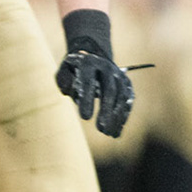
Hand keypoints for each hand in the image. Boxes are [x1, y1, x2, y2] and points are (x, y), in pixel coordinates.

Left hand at [54, 9, 134, 137]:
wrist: (92, 57)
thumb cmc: (73, 69)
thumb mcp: (64, 70)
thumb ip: (63, 80)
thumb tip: (70, 92)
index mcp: (88, 62)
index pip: (89, 82)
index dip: (87, 100)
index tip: (84, 118)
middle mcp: (107, 67)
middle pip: (110, 90)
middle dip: (106, 111)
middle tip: (100, 129)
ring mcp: (119, 75)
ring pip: (122, 97)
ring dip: (117, 117)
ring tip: (109, 134)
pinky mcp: (127, 84)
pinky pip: (128, 102)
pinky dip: (123, 117)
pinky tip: (116, 132)